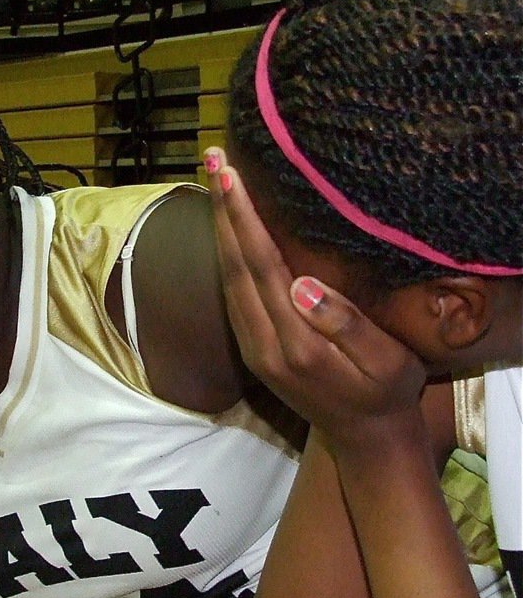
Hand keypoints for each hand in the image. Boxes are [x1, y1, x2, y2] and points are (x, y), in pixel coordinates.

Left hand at [205, 147, 427, 447]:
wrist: (363, 437)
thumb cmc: (385, 392)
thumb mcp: (385, 362)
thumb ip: (344, 324)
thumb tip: (302, 284)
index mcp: (295, 342)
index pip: (261, 267)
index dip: (244, 220)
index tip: (230, 178)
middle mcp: (263, 343)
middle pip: (234, 265)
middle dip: (223, 211)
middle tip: (212, 160)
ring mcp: (253, 347)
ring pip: (226, 277)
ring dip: (220, 227)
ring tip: (215, 181)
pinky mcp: (252, 348)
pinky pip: (231, 291)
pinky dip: (225, 253)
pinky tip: (226, 228)